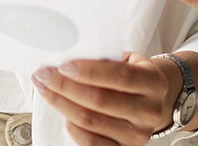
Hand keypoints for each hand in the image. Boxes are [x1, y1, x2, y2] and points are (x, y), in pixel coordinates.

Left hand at [33, 53, 197, 144]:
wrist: (152, 101)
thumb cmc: (133, 76)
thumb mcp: (128, 60)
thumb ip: (105, 59)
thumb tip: (67, 59)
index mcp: (154, 82)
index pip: (119, 77)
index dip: (88, 71)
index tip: (63, 65)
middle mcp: (149, 111)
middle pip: (99, 101)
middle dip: (65, 86)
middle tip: (44, 75)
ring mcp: (138, 134)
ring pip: (91, 121)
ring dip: (61, 104)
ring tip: (46, 89)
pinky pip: (91, 142)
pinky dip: (72, 126)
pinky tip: (63, 111)